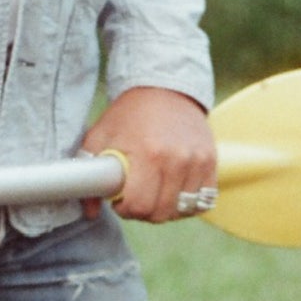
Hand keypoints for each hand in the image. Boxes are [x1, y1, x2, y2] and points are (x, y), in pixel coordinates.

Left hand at [80, 87, 214, 222]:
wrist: (165, 88)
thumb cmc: (129, 115)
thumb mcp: (101, 136)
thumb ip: (89, 174)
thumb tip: (89, 212)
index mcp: (148, 154)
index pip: (139, 205)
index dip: (126, 209)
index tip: (121, 200)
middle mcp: (176, 159)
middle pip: (161, 212)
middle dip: (144, 211)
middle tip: (136, 196)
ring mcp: (197, 162)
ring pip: (181, 210)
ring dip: (166, 208)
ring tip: (155, 192)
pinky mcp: (211, 163)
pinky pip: (202, 201)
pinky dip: (187, 203)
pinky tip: (174, 192)